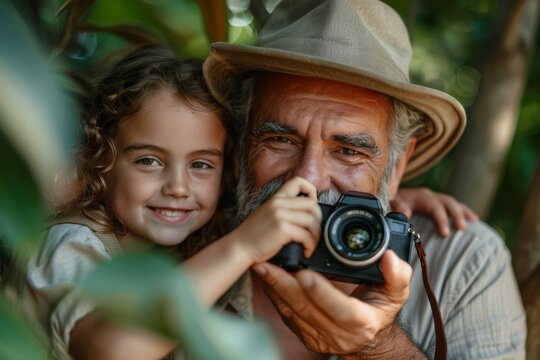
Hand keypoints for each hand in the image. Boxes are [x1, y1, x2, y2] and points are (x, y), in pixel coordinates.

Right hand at [232, 176, 321, 263]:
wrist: (239, 247)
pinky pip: (306, 235)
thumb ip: (283, 209)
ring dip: (316, 236)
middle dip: (318, 220)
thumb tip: (305, 213)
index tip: (312, 207)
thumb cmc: (253, 235)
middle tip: (313, 232)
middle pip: (312, 204)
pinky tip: (306, 251)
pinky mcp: (282, 229)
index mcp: (276, 198)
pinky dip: (310, 245)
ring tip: (310, 244)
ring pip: (312, 220)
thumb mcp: (267, 213)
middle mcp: (278, 203)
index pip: (298, 181)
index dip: (311, 191)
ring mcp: (280, 215)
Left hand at [252, 250, 411, 354]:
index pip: (341, 310)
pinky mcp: (304, 333)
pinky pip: (285, 314)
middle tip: (270, 265)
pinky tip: (265, 278)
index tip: (305, 274)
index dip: (322, 293)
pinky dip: (274, 294)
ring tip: (262, 266)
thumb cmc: (380, 309)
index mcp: (363, 323)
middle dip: (286, 286)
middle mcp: (339, 334)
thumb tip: (389, 258)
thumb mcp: (398, 293)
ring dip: (275, 288)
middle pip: (308, 310)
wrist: (369, 338)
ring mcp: (319, 337)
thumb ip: (397, 275)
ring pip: (292, 312)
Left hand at [391, 187, 477, 236]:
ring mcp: (435, 198)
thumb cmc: (392, 205)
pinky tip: (474, 220)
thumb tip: (406, 212)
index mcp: (420, 196)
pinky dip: (464, 211)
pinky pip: (454, 205)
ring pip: (453, 203)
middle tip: (461, 228)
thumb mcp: (392, 204)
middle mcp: (430, 195)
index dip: (441, 219)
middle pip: (447, 202)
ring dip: (463, 212)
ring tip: (473, 223)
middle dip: (456, 214)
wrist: (389, 199)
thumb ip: (397, 207)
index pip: (434, 206)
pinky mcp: (438, 203)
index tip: (445, 234)